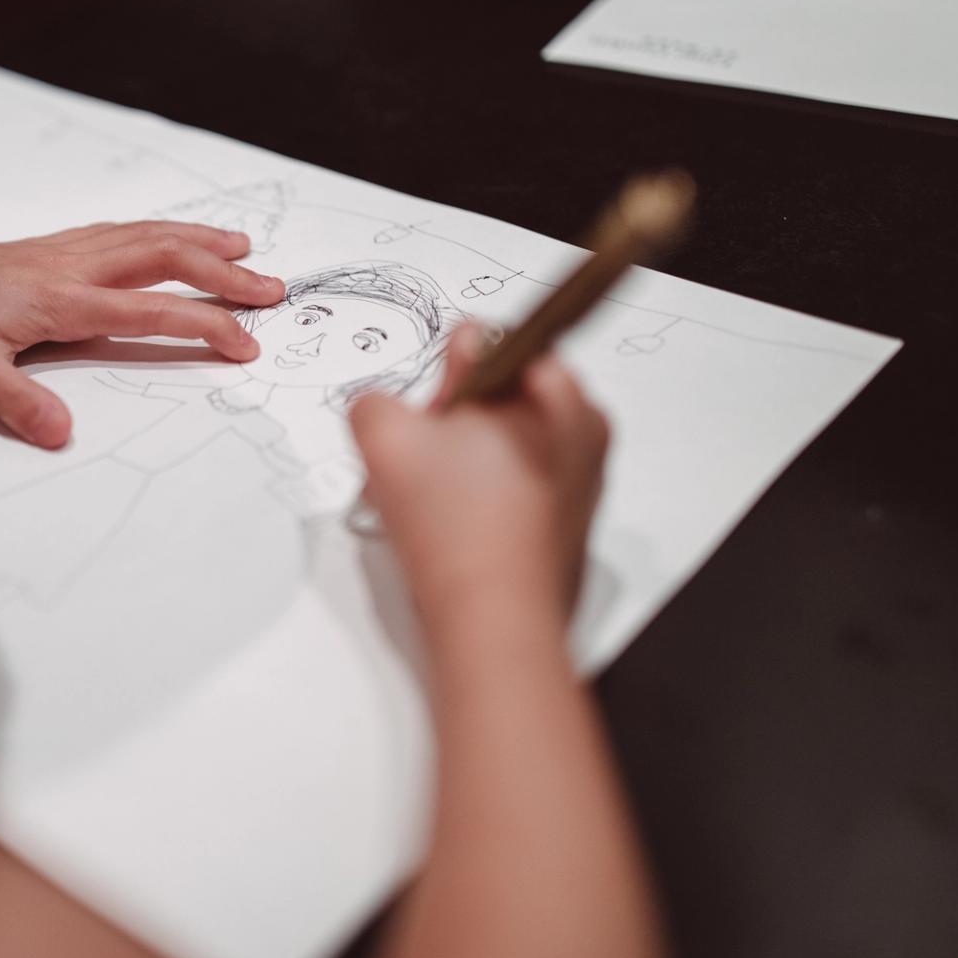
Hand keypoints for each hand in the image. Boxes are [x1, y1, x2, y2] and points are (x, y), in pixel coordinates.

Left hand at [0, 222, 284, 447]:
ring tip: (241, 246)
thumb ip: (18, 403)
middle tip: (271, 288)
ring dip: (198, 240)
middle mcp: (71, 267)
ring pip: (145, 235)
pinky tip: (169, 235)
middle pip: (164, 258)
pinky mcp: (48, 249)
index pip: (151, 310)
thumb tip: (61, 435)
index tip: (245, 343)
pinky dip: (158, 230)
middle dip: (222, 273)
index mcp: (61, 300)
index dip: (204, 325)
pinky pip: (119, 231)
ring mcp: (61, 252)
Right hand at [348, 322, 608, 626]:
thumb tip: (383, 405)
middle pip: (494, 395)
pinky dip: (485, 496)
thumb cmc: (458, 527)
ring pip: (503, 442)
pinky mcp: (571, 517)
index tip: (428, 415)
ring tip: (432, 500)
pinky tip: (454, 526)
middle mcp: (581, 422)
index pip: (484, 340)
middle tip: (424, 461)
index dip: (440, 377)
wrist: (495, 618)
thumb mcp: (384, 437)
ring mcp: (583, 473)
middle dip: (450, 421)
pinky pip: (518, 484)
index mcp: (550, 384)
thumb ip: (374, 398)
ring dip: (461, 461)